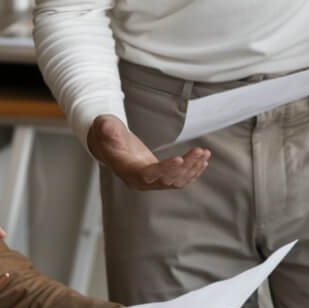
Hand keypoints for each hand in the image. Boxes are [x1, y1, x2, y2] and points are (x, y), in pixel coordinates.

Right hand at [87, 114, 209, 189]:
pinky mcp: (160, 177)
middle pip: (166, 179)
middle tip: (199, 152)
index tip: (179, 159)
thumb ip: (106, 128)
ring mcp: (151, 181)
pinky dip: (192, 171)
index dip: (164, 169)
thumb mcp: (104, 127)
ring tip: (204, 153)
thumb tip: (106, 126)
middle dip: (185, 166)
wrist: (111, 145)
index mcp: (127, 171)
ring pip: (175, 181)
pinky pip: (178, 179)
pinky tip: (202, 161)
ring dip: (192, 168)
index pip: (147, 174)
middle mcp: (140, 181)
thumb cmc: (108, 136)